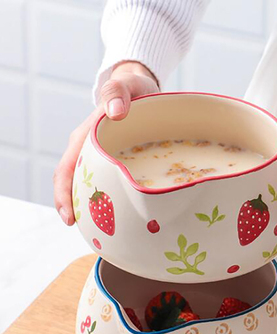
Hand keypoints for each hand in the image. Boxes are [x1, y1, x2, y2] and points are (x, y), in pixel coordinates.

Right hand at [53, 61, 159, 224]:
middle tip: (88, 233)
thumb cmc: (133, 89)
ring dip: (90, 208)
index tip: (69, 218)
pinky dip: (106, 200)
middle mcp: (87, 150)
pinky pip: (104, 183)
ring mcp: (99, 157)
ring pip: (87, 186)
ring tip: (102, 231)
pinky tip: (117, 215)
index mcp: (85, 137)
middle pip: (73, 184)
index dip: (64, 195)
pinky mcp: (112, 161)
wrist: (140, 88)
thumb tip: (114, 113)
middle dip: (75, 209)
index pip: (66, 170)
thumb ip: (119, 93)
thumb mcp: (128, 86)